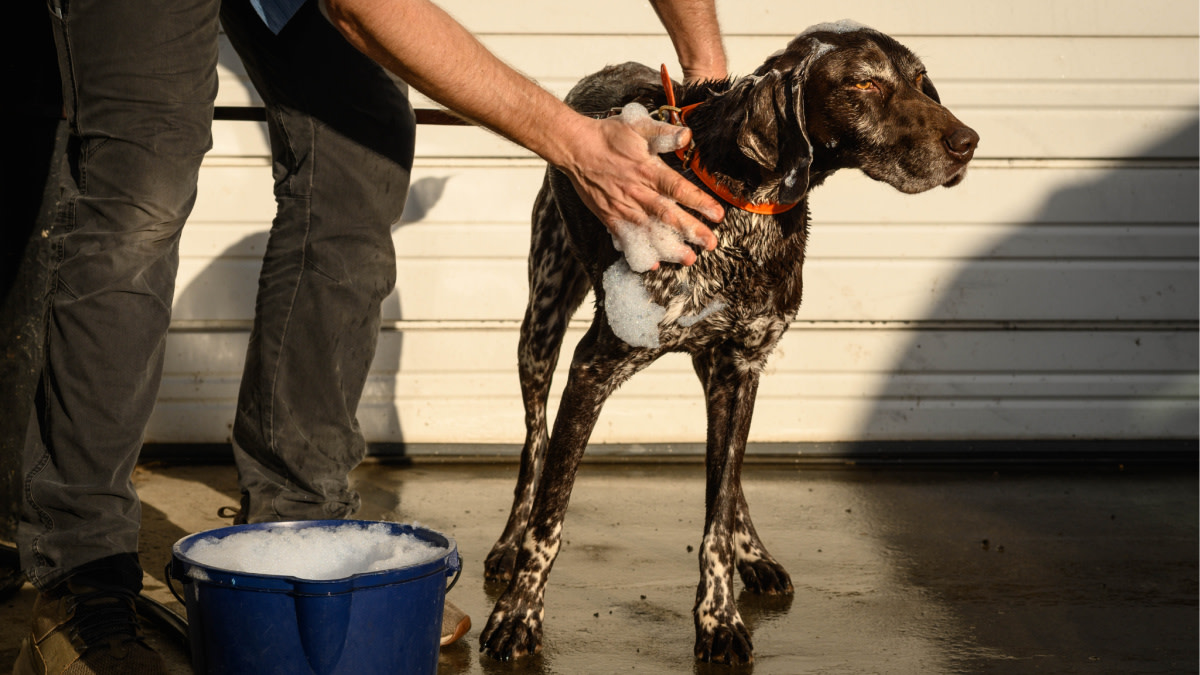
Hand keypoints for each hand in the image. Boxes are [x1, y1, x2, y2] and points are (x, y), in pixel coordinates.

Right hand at [558, 104, 722, 271]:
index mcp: (648, 171)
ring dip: (670, 246)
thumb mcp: (638, 125)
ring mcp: (623, 207)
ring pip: (650, 231)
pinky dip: (637, 250)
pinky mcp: (610, 216)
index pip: (679, 189)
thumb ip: (664, 133)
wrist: (576, 148)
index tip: (718, 214)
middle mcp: (638, 193)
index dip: (700, 202)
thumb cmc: (609, 136)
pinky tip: (651, 263)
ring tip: (688, 259)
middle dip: (692, 231)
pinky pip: (625, 237)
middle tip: (711, 244)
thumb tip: (686, 135)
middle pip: (668, 215)